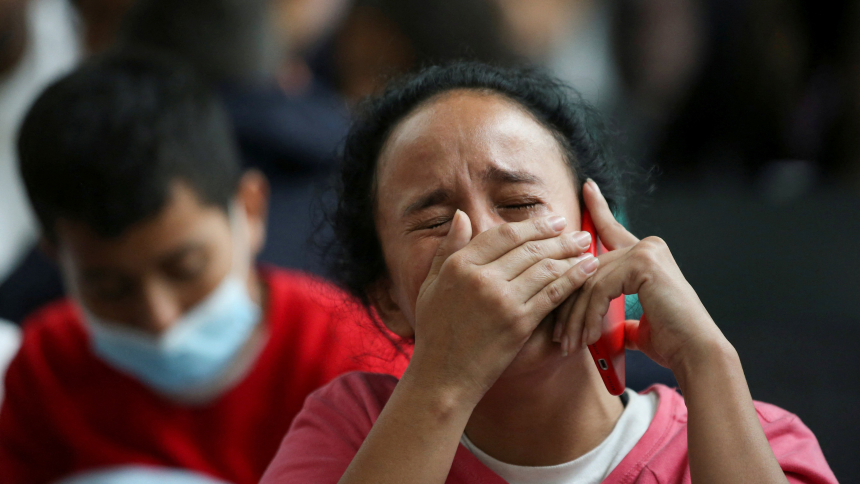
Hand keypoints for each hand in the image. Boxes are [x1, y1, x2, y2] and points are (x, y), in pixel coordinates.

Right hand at [410, 210, 599, 404]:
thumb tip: (462, 216)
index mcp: (458, 265)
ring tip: (587, 248)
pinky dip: (573, 278)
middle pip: (528, 247)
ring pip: (544, 267)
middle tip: (578, 232)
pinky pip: (552, 293)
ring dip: (571, 254)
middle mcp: (480, 277)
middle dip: (559, 236)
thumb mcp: (431, 284)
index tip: (552, 221)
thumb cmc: (435, 332)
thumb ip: (448, 248)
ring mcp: (501, 299)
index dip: (532, 225)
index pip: (502, 234)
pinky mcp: (518, 322)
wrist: (442, 377)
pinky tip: (587, 270)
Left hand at [558, 179, 727, 371]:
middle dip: (569, 304)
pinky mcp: (643, 264)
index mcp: (647, 255)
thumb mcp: (638, 322)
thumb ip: (621, 314)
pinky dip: (588, 316)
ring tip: (568, 343)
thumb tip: (608, 326)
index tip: (587, 187)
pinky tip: (587, 336)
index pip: (612, 230)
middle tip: (558, 334)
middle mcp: (647, 246)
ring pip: (589, 281)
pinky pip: (599, 289)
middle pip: (589, 269)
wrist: (696, 353)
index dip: (597, 209)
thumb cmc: (672, 342)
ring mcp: (646, 251)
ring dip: (575, 318)